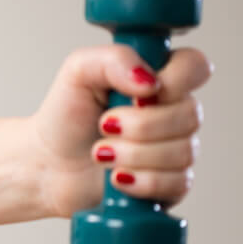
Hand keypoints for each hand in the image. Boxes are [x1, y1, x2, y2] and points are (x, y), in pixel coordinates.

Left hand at [31, 45, 210, 216]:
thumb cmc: (64, 116)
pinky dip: (142, 181)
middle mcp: (173, 111)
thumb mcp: (78, 73)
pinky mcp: (169, 183)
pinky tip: (118, 177)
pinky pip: (178, 183)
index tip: (139, 94)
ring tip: (100, 153)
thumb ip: (114, 59)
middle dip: (139, 125)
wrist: (47, 163)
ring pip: (183, 151)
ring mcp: (174, 148)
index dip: (175, 81)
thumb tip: (150, 81)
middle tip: (103, 125)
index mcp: (158, 77)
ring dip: (133, 154)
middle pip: (190, 115)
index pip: (195, 67)